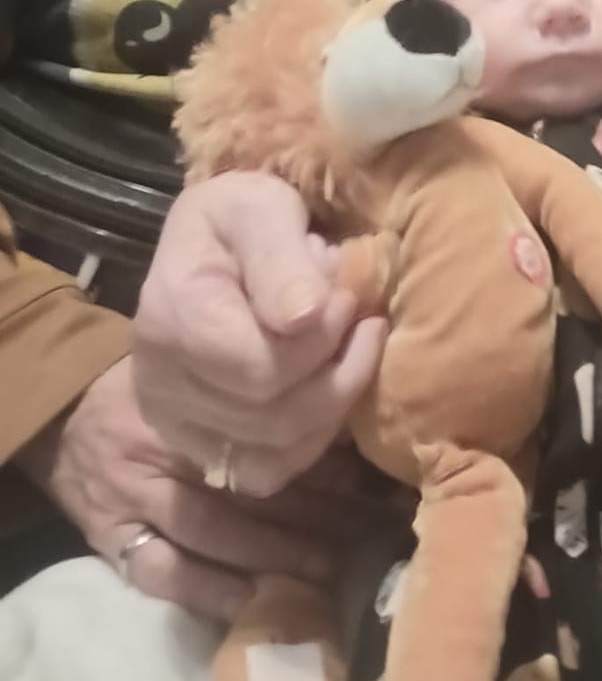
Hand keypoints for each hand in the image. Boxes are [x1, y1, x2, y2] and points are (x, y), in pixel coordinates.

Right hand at [16, 358, 365, 620]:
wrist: (69, 413)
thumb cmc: (156, 386)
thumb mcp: (207, 368)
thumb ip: (260, 389)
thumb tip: (340, 409)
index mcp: (195, 399)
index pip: (266, 430)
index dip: (320, 457)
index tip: (365, 475)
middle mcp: (169, 448)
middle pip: (248, 482)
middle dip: (312, 509)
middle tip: (361, 527)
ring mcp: (137, 496)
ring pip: (214, 530)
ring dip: (275, 552)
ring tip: (327, 567)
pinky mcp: (112, 535)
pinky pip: (163, 572)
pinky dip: (210, 590)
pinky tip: (254, 600)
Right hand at [134, 171, 385, 496]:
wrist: (213, 240)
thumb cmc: (242, 216)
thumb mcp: (262, 208)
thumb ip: (281, 257)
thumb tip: (306, 316)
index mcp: (174, 315)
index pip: (261, 369)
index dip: (323, 342)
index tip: (350, 298)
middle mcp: (160, 380)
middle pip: (273, 416)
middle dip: (337, 368)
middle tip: (361, 317)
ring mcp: (174, 421)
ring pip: (274, 453)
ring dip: (333, 405)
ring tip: (352, 348)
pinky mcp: (198, 445)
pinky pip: (265, 472)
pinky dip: (311, 440)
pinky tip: (329, 388)